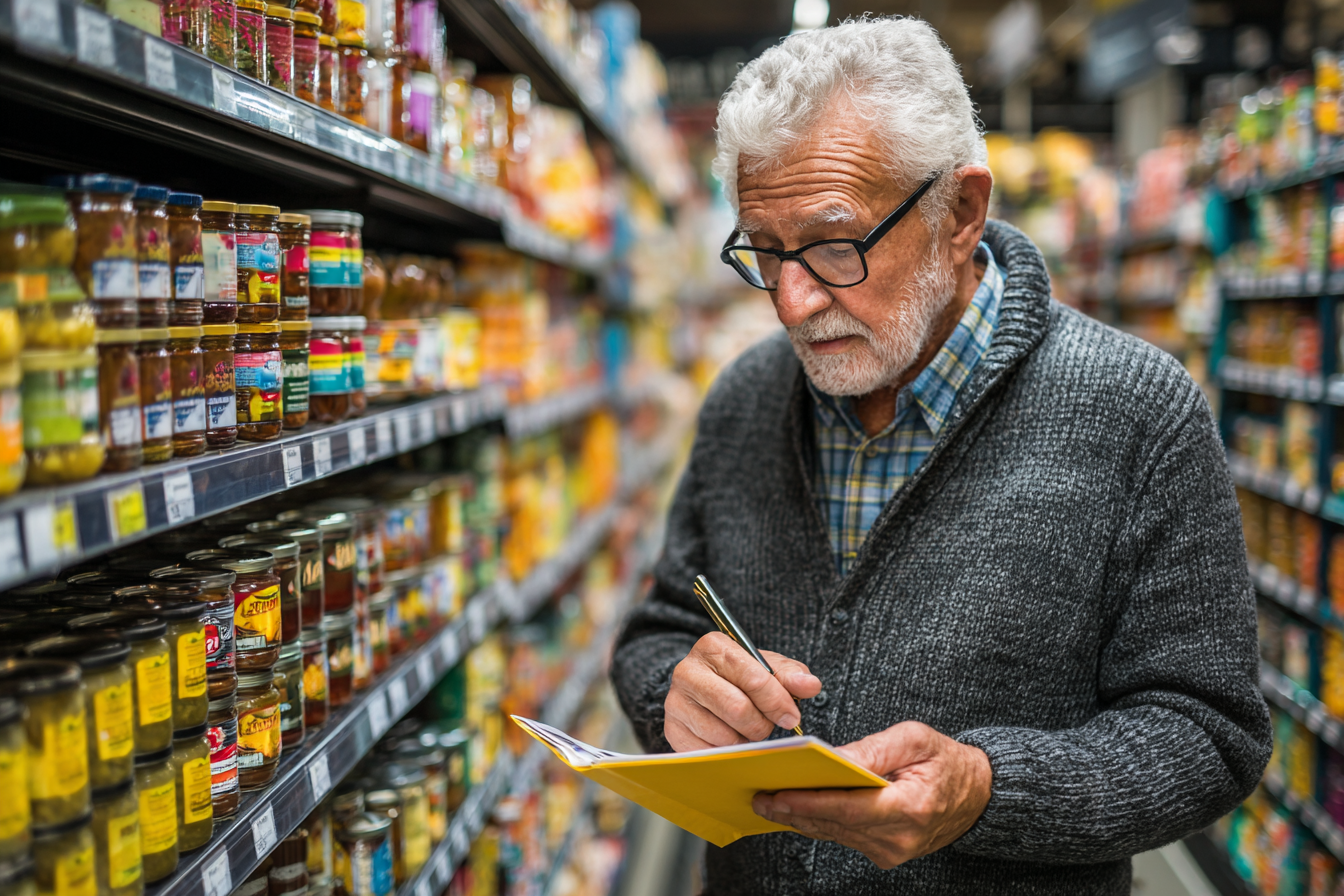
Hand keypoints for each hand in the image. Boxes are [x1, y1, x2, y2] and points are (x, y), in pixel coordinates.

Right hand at [664, 632, 821, 750]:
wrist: (706, 687)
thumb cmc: (742, 676)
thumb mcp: (769, 668)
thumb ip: (791, 675)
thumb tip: (810, 685)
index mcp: (713, 646)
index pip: (752, 677)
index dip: (777, 701)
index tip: (791, 717)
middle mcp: (687, 671)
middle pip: (737, 709)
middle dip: (762, 724)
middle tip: (769, 725)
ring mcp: (675, 701)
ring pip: (723, 736)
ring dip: (745, 740)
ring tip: (748, 729)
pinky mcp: (672, 729)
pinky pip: (709, 752)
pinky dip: (728, 753)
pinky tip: (732, 739)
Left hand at [751, 721, 991, 868]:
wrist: (978, 794)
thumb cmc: (947, 761)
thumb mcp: (915, 739)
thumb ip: (874, 749)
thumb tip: (833, 757)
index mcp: (910, 808)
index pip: (849, 809)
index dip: (810, 804)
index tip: (778, 796)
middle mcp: (900, 838)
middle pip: (835, 825)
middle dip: (794, 811)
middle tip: (759, 796)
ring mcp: (892, 851)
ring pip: (835, 834)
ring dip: (801, 818)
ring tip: (768, 800)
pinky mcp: (886, 854)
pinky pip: (844, 837)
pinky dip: (820, 821)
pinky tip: (796, 808)